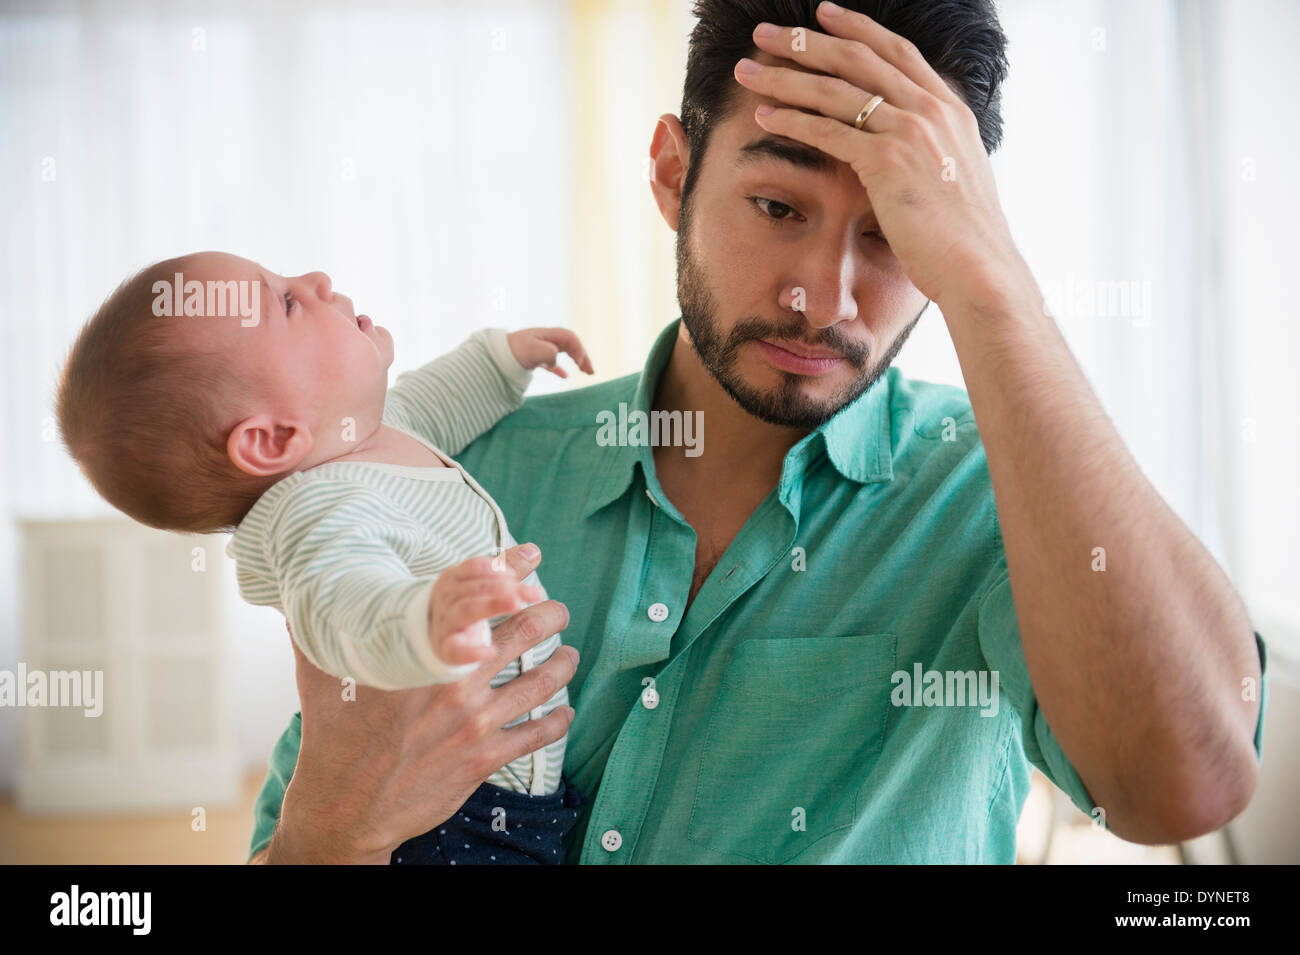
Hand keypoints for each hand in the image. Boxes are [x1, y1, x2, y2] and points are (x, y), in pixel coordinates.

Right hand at [268, 543, 578, 863]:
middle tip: (557, 608)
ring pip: (539, 683)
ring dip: (562, 664)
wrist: (344, 808)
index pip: (475, 601)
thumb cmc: (333, 737)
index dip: (509, 574)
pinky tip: (564, 712)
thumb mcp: (322, 675)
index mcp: (421, 655)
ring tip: (569, 654)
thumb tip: (296, 602)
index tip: (529, 558)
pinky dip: (557, 721)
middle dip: (548, 614)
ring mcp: (473, 722)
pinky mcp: (483, 758)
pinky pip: (535, 735)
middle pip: (521, 634)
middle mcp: (454, 683)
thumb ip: (318, 633)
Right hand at [428, 552, 545, 666]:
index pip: (474, 567)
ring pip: (466, 610)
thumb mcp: (481, 584)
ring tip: (517, 604)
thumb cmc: (462, 604)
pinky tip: (491, 652)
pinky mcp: (447, 649)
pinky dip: (471, 652)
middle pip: (476, 588)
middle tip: (535, 593)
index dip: (495, 569)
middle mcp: (447, 598)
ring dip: (492, 604)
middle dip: (505, 587)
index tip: (514, 576)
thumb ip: (507, 568)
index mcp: (454, 578)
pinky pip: (455, 650)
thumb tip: (533, 550)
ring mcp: (445, 624)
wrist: (429, 637)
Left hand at [507, 327, 594, 378]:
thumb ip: (549, 353)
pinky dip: (560, 369)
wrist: (493, 357)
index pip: (570, 338)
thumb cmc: (512, 352)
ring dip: (576, 361)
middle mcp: (544, 339)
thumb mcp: (532, 351)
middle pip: (570, 344)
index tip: (580, 364)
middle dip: (583, 356)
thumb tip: (555, 361)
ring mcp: (539, 348)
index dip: (579, 349)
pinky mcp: (533, 359)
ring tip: (586, 372)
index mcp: (546, 335)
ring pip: (563, 352)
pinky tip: (565, 377)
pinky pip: (551, 362)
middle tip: (590, 371)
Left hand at [732, 2, 1026, 308]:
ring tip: (747, 71)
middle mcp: (931, 110)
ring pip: (835, 90)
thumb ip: (933, 153)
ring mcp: (910, 132)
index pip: (897, 51)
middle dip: (807, 41)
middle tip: (765, 33)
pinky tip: (764, 115)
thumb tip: (913, 155)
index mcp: (950, 109)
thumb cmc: (964, 239)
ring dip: (785, 76)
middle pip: (858, 59)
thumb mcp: (955, 179)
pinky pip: (828, 130)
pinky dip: (792, 119)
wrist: (979, 268)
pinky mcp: (887, 161)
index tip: (823, 13)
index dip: (857, 29)